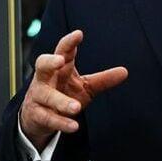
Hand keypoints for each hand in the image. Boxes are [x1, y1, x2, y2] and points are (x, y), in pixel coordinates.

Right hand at [18, 30, 127, 150]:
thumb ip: (103, 79)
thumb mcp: (84, 86)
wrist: (37, 118)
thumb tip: (125, 71)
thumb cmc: (62, 94)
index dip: (69, 43)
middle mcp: (45, 79)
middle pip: (42, 65)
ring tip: (76, 107)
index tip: (79, 34)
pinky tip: (73, 126)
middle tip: (60, 60)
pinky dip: (61, 122)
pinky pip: (48, 118)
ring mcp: (38, 96)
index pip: (62, 51)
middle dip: (50, 62)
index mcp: (59, 68)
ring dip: (61, 101)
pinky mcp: (37, 115)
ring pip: (47, 96)